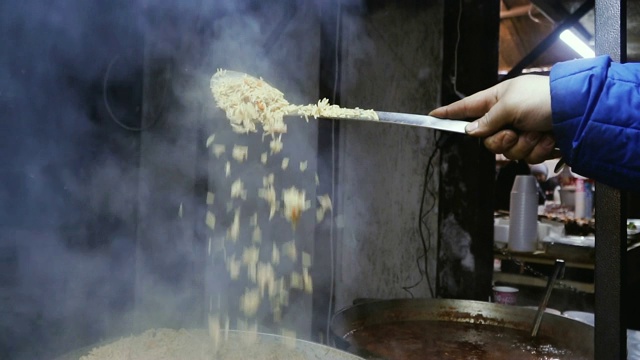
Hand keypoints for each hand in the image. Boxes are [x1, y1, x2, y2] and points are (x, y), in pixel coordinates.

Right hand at [429, 75, 559, 163]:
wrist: (578, 112)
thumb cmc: (544, 99)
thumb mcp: (510, 104)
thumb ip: (487, 120)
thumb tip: (471, 131)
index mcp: (497, 100)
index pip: (466, 108)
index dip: (449, 113)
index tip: (432, 116)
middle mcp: (506, 117)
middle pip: (487, 140)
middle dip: (501, 141)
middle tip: (513, 132)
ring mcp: (521, 132)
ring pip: (507, 152)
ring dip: (523, 145)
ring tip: (538, 132)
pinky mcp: (535, 145)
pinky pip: (526, 157)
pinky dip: (537, 150)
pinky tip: (548, 139)